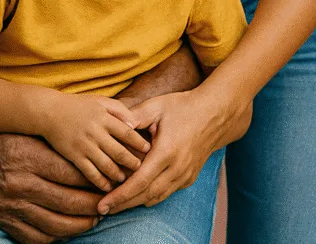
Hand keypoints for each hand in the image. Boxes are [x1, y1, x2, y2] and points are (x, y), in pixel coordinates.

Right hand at [0, 133, 102, 243]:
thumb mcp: (25, 135)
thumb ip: (54, 146)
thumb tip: (90, 159)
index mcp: (26, 156)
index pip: (69, 172)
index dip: (93, 178)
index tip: (108, 179)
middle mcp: (19, 183)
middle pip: (68, 201)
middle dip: (93, 204)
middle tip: (108, 201)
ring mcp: (11, 206)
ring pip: (57, 224)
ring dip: (81, 224)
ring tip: (94, 217)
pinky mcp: (6, 223)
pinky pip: (39, 238)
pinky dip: (58, 236)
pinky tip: (70, 228)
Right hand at [40, 94, 150, 191]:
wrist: (49, 112)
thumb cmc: (77, 105)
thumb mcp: (99, 100)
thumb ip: (118, 109)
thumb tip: (135, 123)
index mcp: (103, 117)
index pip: (126, 131)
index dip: (138, 142)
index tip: (148, 149)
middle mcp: (95, 132)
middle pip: (119, 151)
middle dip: (132, 162)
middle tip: (141, 168)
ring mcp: (84, 145)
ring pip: (107, 165)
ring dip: (118, 175)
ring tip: (126, 179)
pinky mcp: (74, 156)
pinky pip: (91, 173)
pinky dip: (101, 182)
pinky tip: (108, 187)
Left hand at [97, 85, 248, 214]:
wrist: (213, 115)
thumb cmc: (182, 107)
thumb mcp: (156, 106)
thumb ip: (135, 116)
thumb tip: (117, 125)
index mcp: (166, 152)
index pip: (139, 182)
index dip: (120, 195)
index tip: (103, 204)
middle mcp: (177, 169)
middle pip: (146, 195)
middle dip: (123, 204)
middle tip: (102, 209)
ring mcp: (184, 176)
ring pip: (156, 197)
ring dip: (135, 203)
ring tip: (115, 204)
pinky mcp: (188, 178)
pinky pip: (166, 193)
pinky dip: (149, 196)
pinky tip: (136, 195)